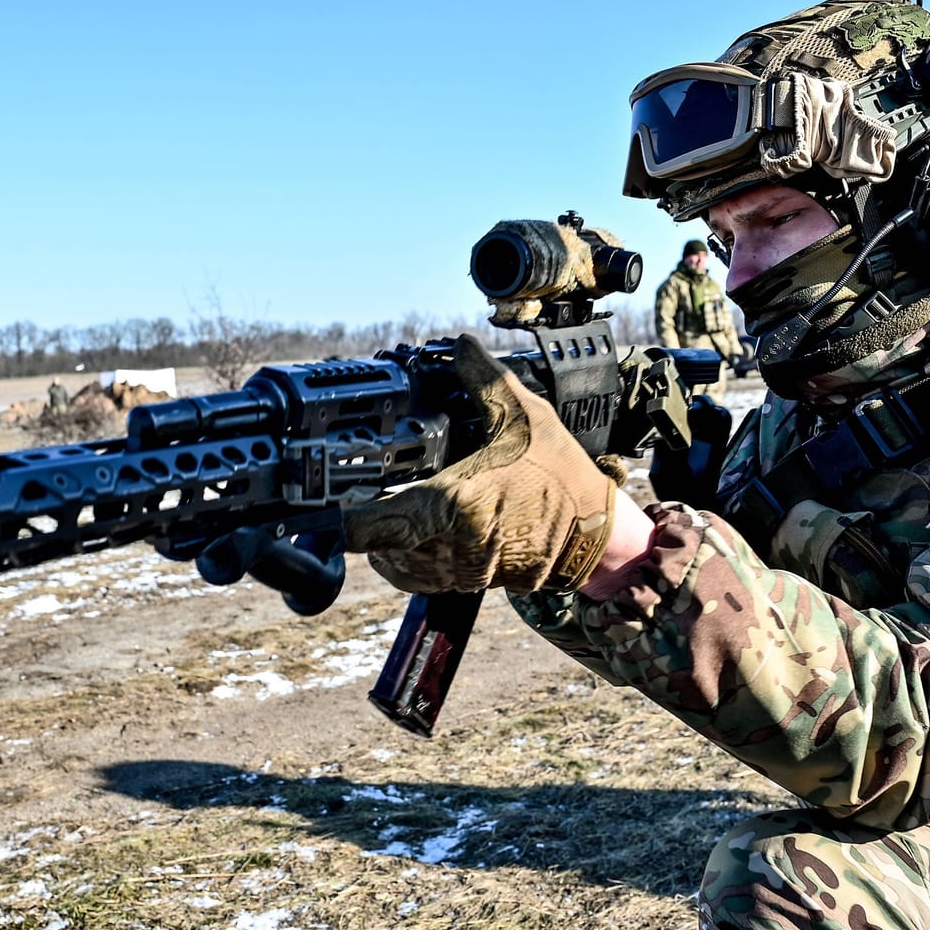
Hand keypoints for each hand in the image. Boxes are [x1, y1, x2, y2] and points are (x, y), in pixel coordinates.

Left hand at [343, 335, 621, 593]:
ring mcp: (456, 569)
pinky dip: (411, 557)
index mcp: (451, 504)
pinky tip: (421, 528)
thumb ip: (484, 381)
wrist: (596, 534)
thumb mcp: (525, 417)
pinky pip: (421, 575)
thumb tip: (460, 347)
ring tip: (391, 509)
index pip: (371, 528)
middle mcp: (447, 546)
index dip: (343, 519)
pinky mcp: (468, 582)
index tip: (333, 502)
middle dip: (365, 524)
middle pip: (376, 547)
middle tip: (361, 495)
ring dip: (386, 543)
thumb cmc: (561, 477)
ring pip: (394, 566)